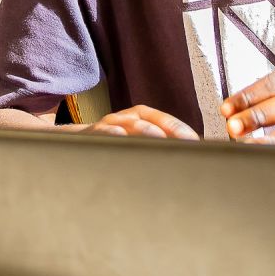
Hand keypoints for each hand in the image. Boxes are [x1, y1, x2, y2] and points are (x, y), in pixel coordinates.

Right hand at [82, 105, 198, 139]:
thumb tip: (187, 158)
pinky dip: (114, 133)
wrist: (78, 141)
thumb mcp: (138, 143)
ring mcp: (112, 123)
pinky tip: (123, 138)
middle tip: (186, 142)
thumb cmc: (114, 145)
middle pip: (154, 120)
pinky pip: (105, 131)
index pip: (168, 122)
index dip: (183, 131)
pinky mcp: (94, 132)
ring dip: (148, 130)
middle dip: (172, 130)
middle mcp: (129, 117)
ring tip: (162, 139)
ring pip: (132, 123)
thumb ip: (159, 147)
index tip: (197, 143)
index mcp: (143, 118)